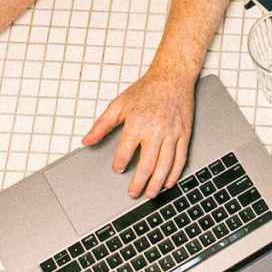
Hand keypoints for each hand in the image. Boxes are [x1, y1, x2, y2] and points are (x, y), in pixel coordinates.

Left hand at [81, 70, 193, 199]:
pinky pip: (180, 158)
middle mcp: (155, 131)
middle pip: (146, 165)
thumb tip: (87, 141)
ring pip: (165, 166)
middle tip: (133, 193)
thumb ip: (101, 125)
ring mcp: (172, 134)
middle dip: (138, 183)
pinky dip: (174, 173)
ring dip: (156, 183)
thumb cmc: (146, 90)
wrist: (172, 78)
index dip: (119, 164)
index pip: (125, 152)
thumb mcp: (118, 104)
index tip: (118, 168)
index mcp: (137, 124)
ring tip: (150, 193)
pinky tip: (168, 182)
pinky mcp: (184, 134)